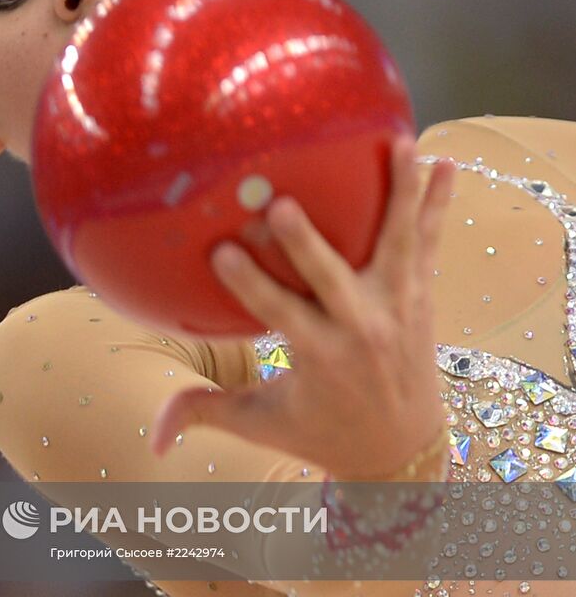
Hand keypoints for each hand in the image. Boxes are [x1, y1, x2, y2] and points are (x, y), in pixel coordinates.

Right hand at [150, 137, 455, 479]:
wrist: (404, 453)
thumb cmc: (325, 432)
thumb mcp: (264, 425)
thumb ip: (207, 413)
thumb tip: (151, 435)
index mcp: (321, 356)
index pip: (279, 314)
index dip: (249, 284)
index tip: (219, 252)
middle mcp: (362, 328)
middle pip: (332, 280)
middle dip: (307, 245)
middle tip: (283, 207)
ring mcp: (398, 306)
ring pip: (397, 244)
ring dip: (400, 193)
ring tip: (400, 143)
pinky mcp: (420, 295)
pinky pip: (429, 243)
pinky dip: (438, 204)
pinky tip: (446, 164)